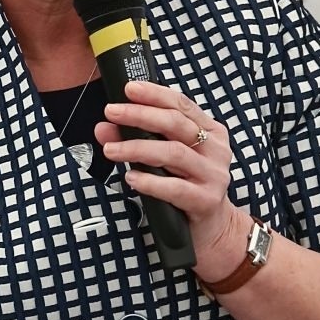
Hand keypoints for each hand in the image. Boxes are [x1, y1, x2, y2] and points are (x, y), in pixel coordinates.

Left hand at [95, 82, 248, 283]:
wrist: (212, 230)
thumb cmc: (186, 188)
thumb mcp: (163, 161)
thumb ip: (137, 140)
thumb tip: (104, 127)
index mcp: (210, 132)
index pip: (182, 104)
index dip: (155, 94)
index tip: (128, 89)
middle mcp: (216, 150)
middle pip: (177, 124)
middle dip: (140, 115)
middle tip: (112, 112)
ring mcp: (214, 176)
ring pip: (174, 153)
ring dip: (138, 149)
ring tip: (111, 150)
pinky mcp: (207, 201)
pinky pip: (175, 188)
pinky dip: (150, 182)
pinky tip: (131, 178)